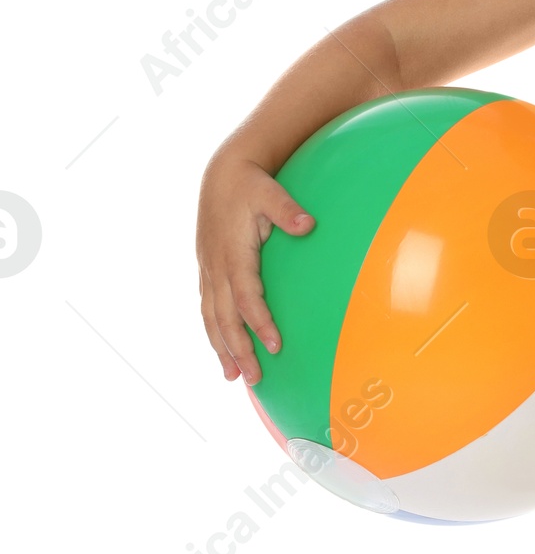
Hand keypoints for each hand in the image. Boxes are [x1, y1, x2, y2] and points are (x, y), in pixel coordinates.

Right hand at [196, 156, 313, 383]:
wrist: (222, 174)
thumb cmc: (251, 184)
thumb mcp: (270, 191)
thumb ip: (287, 210)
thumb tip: (308, 224)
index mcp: (232, 253)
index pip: (247, 296)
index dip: (259, 322)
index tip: (276, 346)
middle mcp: (216, 266)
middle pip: (225, 317)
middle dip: (238, 350)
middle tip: (254, 379)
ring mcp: (208, 270)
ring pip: (211, 317)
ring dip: (221, 349)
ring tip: (232, 377)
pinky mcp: (207, 271)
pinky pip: (208, 309)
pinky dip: (214, 333)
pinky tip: (223, 352)